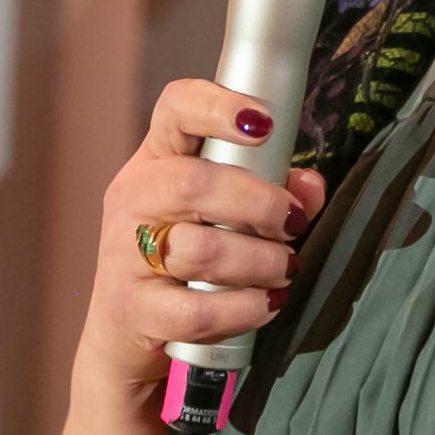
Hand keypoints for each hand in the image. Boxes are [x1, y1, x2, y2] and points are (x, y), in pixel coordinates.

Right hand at [76, 79, 329, 399]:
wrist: (124, 328)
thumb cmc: (186, 253)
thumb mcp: (223, 210)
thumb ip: (273, 189)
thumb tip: (310, 188)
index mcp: (158, 157)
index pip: (176, 109)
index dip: (218, 106)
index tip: (263, 123)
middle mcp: (134, 196)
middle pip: (194, 183)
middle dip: (261, 203)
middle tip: (293, 224)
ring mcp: (124, 253)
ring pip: (200, 250)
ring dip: (260, 260)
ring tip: (286, 268)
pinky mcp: (134, 309)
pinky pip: (197, 310)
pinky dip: (244, 308)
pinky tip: (266, 303)